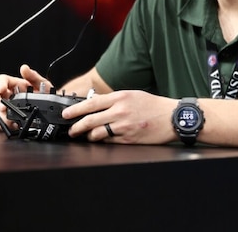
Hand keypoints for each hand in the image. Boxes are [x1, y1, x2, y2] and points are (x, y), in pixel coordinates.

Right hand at [0, 64, 51, 128]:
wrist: (55, 109)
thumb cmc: (46, 95)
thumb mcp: (42, 84)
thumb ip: (33, 76)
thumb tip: (24, 68)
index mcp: (14, 84)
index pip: (2, 80)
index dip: (0, 83)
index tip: (3, 88)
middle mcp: (9, 95)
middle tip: (2, 107)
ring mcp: (8, 108)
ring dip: (1, 115)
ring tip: (10, 119)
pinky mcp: (10, 119)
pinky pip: (3, 123)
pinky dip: (6, 125)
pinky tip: (14, 125)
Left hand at [62, 90, 176, 143]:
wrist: (171, 117)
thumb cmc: (153, 105)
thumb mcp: (132, 94)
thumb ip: (113, 99)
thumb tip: (95, 104)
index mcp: (120, 97)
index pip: (91, 103)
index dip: (75, 110)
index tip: (66, 114)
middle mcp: (120, 111)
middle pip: (90, 120)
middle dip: (77, 127)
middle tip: (71, 130)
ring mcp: (124, 127)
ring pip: (98, 134)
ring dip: (89, 136)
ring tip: (85, 136)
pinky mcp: (129, 139)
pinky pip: (109, 142)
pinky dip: (103, 142)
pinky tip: (100, 140)